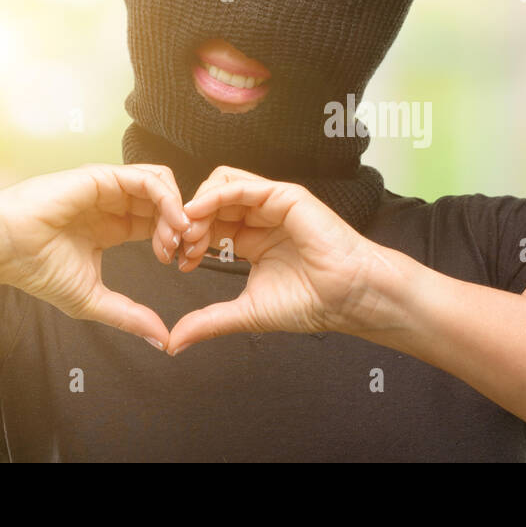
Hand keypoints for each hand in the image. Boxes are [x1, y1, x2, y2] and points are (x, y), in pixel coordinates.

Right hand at [0, 163, 188, 347]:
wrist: (5, 248)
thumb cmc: (37, 270)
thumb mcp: (92, 299)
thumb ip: (130, 317)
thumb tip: (162, 341)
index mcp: (114, 227)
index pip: (159, 225)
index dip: (175, 241)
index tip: (179, 264)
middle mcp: (115, 204)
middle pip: (166, 204)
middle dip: (184, 226)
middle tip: (185, 251)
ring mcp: (110, 188)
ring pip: (163, 186)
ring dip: (179, 210)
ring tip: (179, 237)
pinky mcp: (104, 177)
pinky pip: (148, 179)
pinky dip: (168, 198)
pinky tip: (172, 221)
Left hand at [166, 166, 384, 354]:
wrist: (349, 297)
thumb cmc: (312, 302)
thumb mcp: (247, 311)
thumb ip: (210, 320)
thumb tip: (176, 342)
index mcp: (251, 239)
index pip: (208, 224)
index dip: (188, 238)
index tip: (179, 262)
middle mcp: (261, 217)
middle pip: (209, 201)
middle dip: (187, 221)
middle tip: (180, 246)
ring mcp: (273, 204)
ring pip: (221, 183)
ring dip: (198, 205)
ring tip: (190, 232)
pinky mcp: (285, 196)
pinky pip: (241, 185)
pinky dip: (214, 195)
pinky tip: (199, 214)